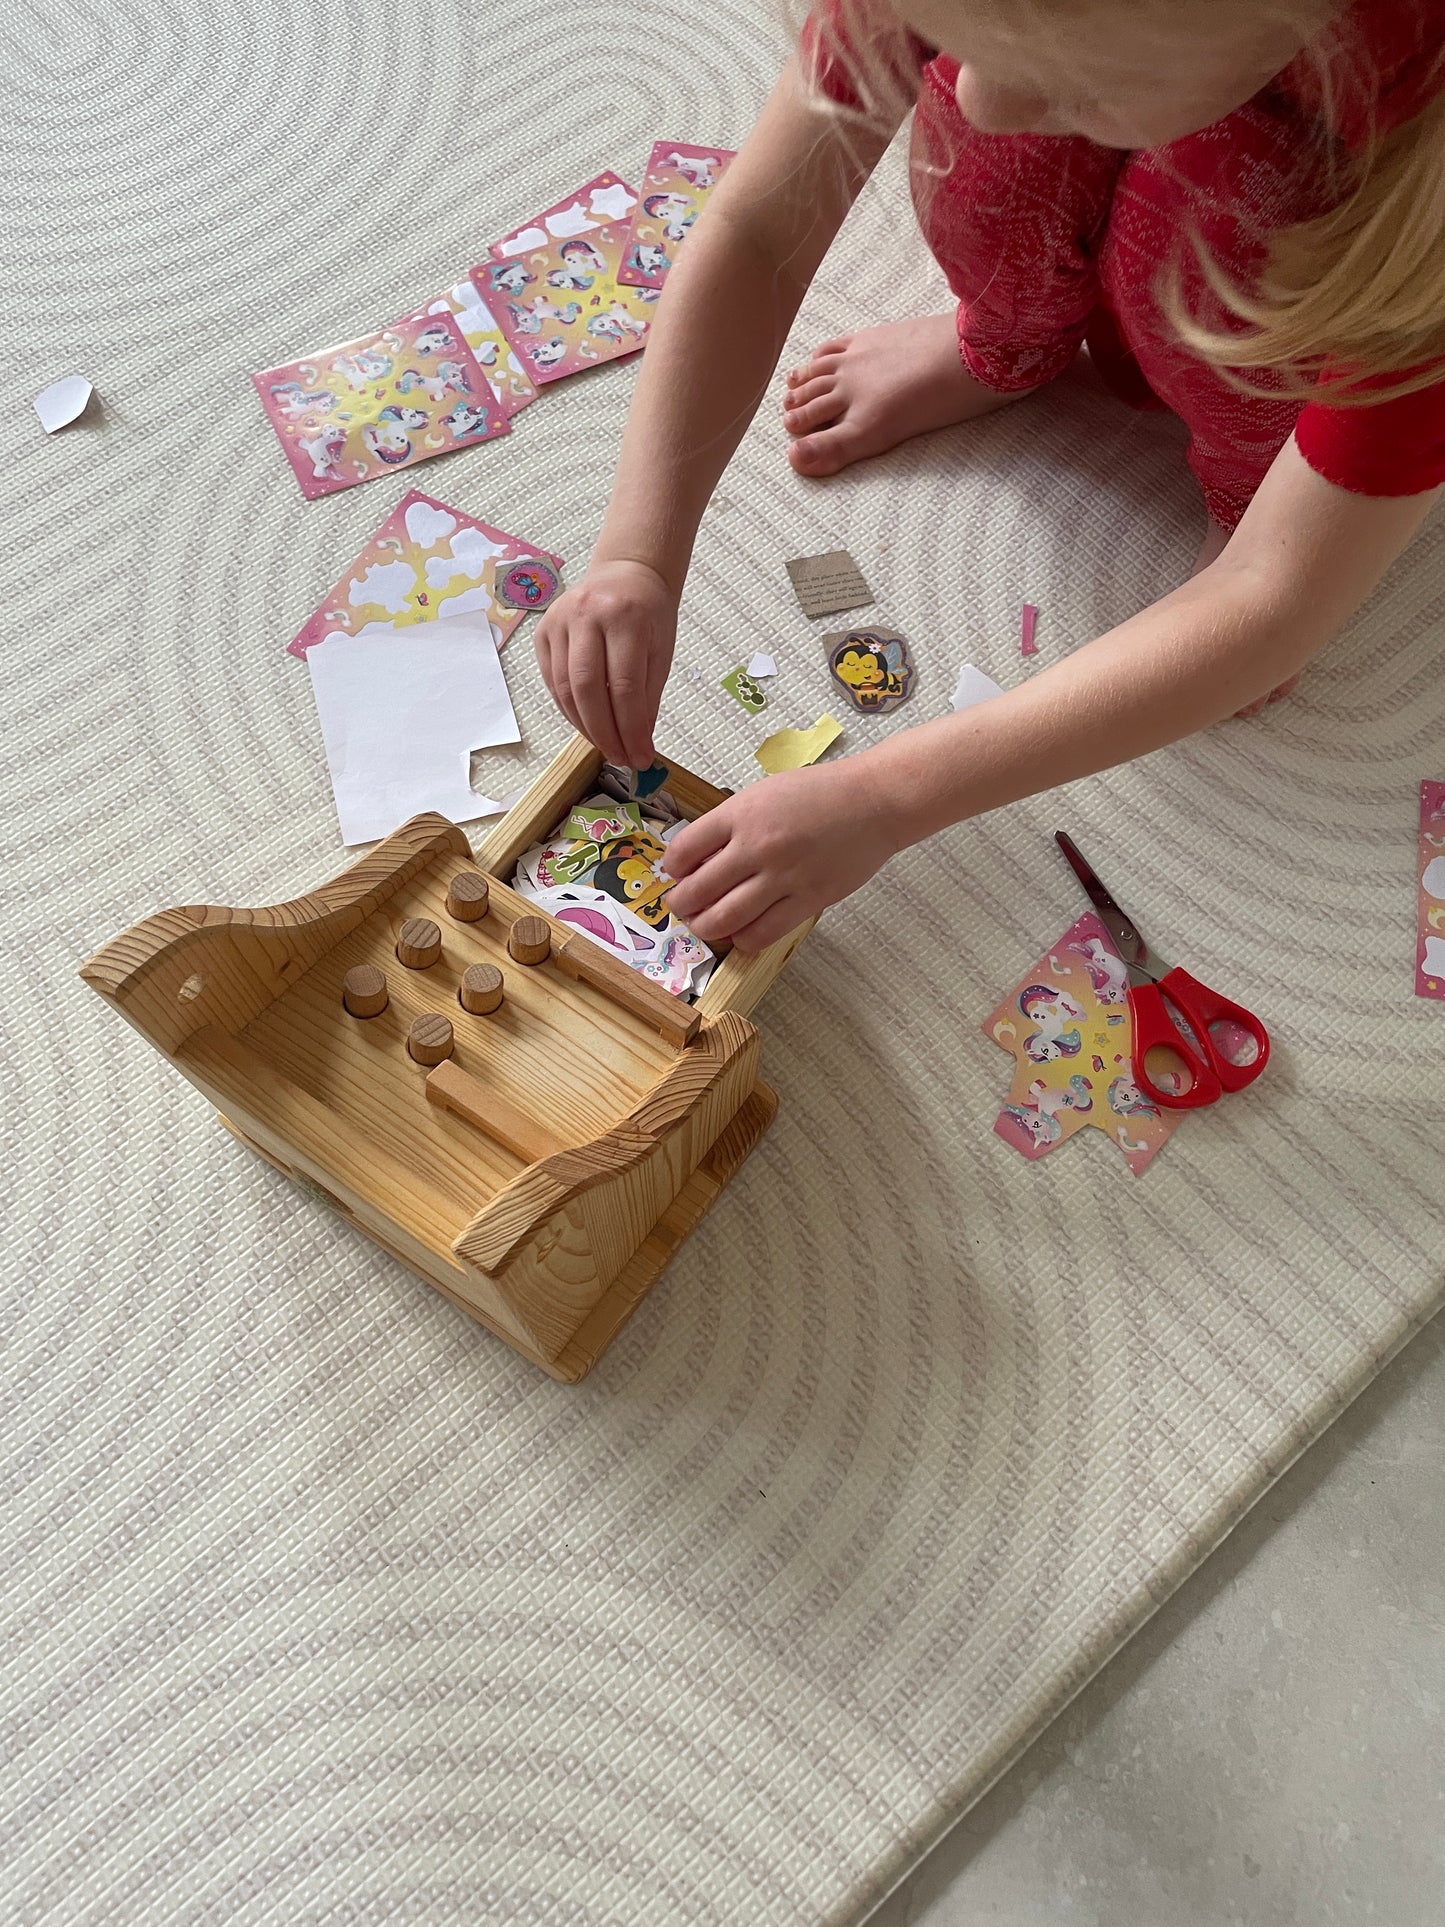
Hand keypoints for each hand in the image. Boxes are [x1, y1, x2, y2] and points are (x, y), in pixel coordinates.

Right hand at [534, 558, 677, 767]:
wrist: (626, 574)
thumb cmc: (648, 613)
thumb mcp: (662, 650)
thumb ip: (648, 696)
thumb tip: (638, 742)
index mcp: (624, 616)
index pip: (624, 686)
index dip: (630, 729)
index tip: (641, 756)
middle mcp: (586, 614)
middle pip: (587, 689)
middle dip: (604, 732)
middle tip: (620, 758)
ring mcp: (559, 621)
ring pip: (564, 688)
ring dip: (584, 726)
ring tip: (606, 746)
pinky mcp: (543, 631)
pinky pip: (552, 681)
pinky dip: (569, 709)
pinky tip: (587, 724)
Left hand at [665, 759, 901, 951]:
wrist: (874, 801)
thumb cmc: (821, 793)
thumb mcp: (764, 793)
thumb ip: (731, 824)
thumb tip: (698, 860)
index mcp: (740, 813)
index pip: (683, 850)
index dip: (672, 868)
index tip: (677, 874)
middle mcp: (756, 846)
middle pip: (697, 891)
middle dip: (680, 905)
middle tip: (682, 906)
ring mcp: (783, 876)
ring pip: (724, 919)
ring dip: (705, 927)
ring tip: (705, 924)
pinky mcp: (808, 900)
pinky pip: (762, 933)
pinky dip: (743, 939)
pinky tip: (742, 933)